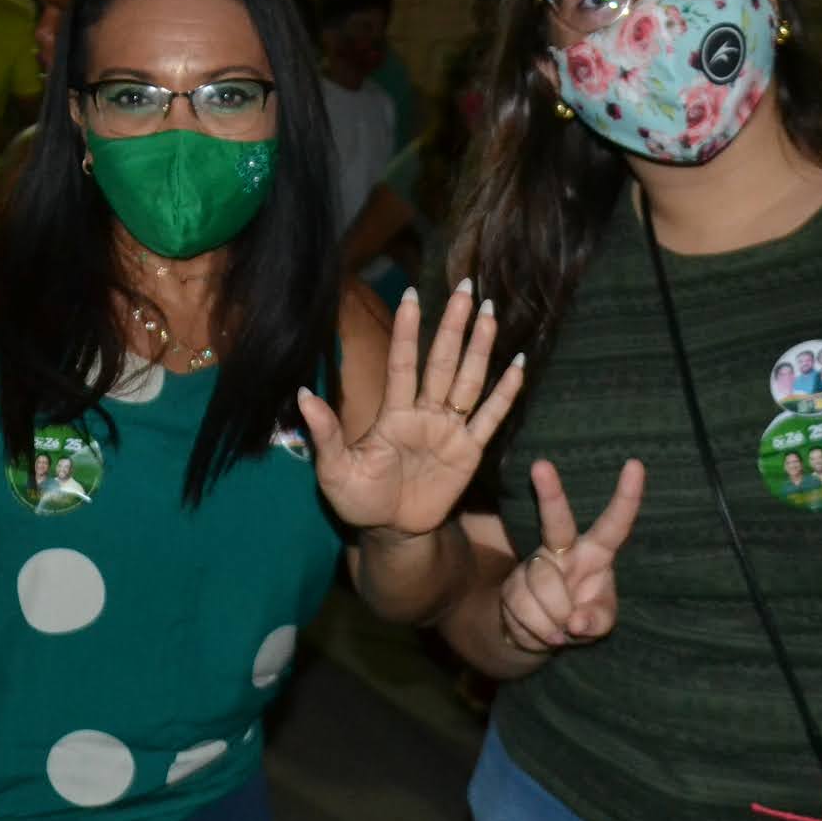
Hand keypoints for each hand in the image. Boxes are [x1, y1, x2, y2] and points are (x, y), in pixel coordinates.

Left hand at [300, 280, 524, 535]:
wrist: (390, 532)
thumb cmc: (359, 499)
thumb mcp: (335, 470)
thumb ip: (327, 433)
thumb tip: (303, 395)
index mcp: (393, 413)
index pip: (402, 364)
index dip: (407, 331)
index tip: (411, 295)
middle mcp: (424, 412)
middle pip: (442, 362)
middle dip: (454, 326)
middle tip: (467, 288)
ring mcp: (449, 429)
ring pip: (468, 380)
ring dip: (480, 348)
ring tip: (490, 314)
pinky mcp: (469, 451)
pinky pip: (491, 417)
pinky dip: (506, 393)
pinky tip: (518, 365)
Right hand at [499, 458, 644, 649]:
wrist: (542, 635)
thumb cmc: (582, 615)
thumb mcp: (601, 622)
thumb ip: (596, 621)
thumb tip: (575, 621)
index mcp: (596, 552)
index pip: (615, 523)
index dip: (626, 497)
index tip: (635, 464)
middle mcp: (563, 550)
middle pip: (557, 520)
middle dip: (549, 492)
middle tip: (540, 465)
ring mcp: (535, 564)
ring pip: (544, 584)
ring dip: (555, 617)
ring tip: (561, 629)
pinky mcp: (513, 584)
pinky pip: (525, 607)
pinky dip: (539, 630)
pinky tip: (545, 632)